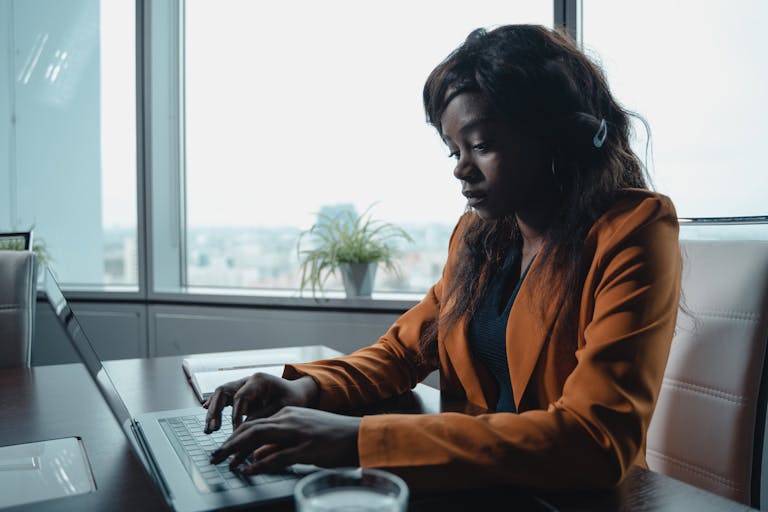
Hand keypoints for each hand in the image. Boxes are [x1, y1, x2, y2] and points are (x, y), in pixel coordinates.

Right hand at [203, 373, 318, 432]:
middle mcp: (247, 381)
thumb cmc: (292, 398)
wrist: (297, 392)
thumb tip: (245, 427)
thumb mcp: (283, 407)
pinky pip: (224, 398)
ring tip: (209, 429)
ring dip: (213, 411)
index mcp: (258, 380)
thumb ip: (264, 415)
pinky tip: (207, 414)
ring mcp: (242, 386)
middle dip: (216, 410)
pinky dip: (215, 406)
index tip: (235, 431)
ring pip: (220, 394)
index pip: (241, 396)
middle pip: (224, 391)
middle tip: (212, 429)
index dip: (235, 415)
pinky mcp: (240, 395)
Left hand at [209, 406, 361, 472]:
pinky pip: (277, 456)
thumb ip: (278, 443)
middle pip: (251, 428)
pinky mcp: (306, 448)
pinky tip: (249, 470)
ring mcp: (297, 433)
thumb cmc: (331, 437)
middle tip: (214, 457)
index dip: (235, 437)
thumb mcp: (301, 435)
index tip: (222, 449)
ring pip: (259, 438)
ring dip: (238, 451)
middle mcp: (289, 419)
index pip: (254, 423)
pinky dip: (260, 463)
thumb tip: (255, 455)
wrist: (357, 434)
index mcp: (288, 414)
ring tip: (224, 462)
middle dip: (229, 443)